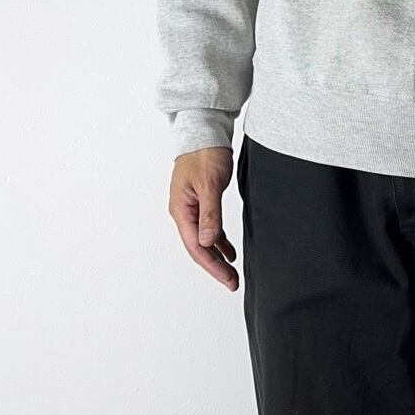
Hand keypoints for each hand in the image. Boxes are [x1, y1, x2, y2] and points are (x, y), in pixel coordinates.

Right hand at [167, 146, 238, 290]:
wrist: (204, 131)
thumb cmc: (205, 153)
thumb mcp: (210, 184)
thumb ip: (210, 213)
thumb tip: (207, 242)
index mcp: (181, 210)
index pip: (196, 246)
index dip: (212, 266)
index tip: (228, 279)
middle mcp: (183, 212)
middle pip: (198, 247)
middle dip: (215, 267)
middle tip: (233, 283)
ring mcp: (191, 208)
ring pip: (204, 240)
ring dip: (217, 256)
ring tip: (232, 273)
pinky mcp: (202, 202)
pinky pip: (209, 228)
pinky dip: (219, 241)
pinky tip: (229, 251)